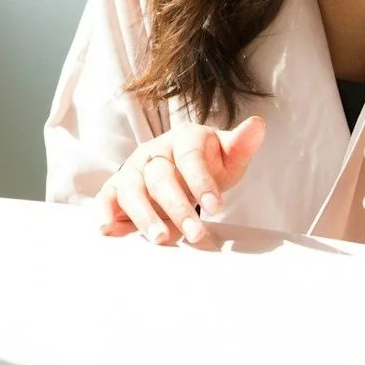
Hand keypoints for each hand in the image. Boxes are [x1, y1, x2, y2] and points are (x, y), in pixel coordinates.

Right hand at [100, 116, 265, 246]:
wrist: (182, 166)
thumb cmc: (207, 162)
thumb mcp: (228, 155)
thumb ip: (242, 144)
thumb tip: (258, 125)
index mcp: (184, 138)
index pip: (190, 158)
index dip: (202, 182)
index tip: (217, 208)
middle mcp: (154, 151)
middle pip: (161, 177)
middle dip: (178, 208)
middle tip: (196, 234)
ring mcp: (133, 168)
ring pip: (133, 189)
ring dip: (144, 215)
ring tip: (161, 239)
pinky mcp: (118, 186)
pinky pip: (108, 197)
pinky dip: (106, 212)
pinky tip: (110, 230)